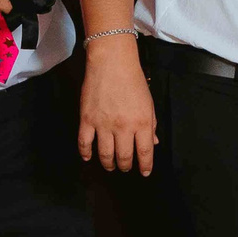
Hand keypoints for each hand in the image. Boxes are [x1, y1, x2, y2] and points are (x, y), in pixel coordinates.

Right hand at [78, 43, 158, 175]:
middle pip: (124, 156)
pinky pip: (84, 142)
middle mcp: (123, 127)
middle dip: (126, 166)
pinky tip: (88, 158)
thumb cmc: (133, 82)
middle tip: (125, 168)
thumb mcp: (148, 103)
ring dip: (108, 163)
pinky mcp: (87, 119)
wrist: (112, 64)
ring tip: (110, 166)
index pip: (145, 151)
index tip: (145, 172)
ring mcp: (103, 124)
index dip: (145, 165)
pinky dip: (86, 153)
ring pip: (105, 153)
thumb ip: (151, 124)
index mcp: (142, 123)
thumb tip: (153, 142)